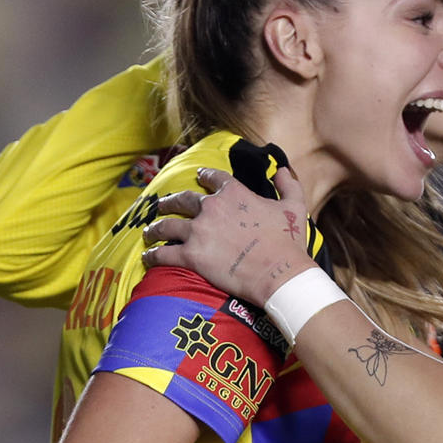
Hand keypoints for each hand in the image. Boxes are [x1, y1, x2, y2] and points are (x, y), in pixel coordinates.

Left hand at [142, 167, 314, 306]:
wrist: (280, 273)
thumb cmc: (288, 243)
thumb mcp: (294, 208)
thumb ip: (288, 185)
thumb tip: (282, 170)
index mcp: (234, 193)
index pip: (213, 178)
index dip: (204, 176)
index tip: (199, 177)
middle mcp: (211, 208)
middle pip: (181, 200)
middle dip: (170, 202)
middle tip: (163, 206)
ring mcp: (198, 231)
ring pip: (166, 225)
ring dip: (156, 228)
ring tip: (150, 232)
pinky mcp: (191, 256)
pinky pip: (164, 253)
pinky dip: (153, 254)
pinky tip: (148, 256)